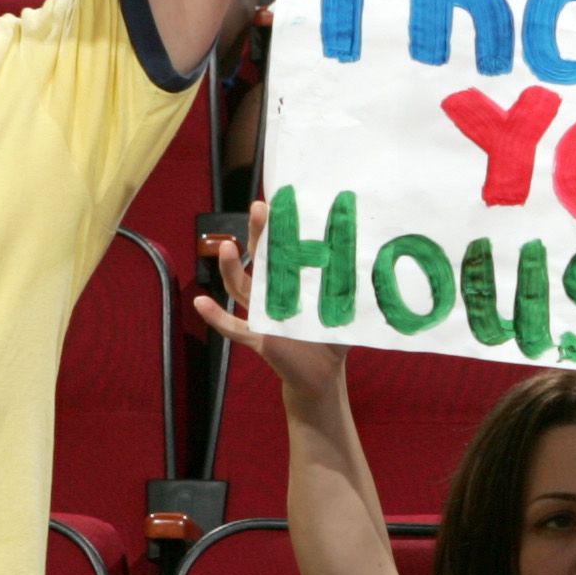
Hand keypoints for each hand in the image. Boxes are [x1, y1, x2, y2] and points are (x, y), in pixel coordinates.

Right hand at [192, 201, 353, 395]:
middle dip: (256, 234)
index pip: (285, 248)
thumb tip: (377, 268)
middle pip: (259, 259)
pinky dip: (216, 317)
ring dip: (230, 269)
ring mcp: (263, 315)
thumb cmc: (333, 337)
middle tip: (258, 208)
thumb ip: (355, 292)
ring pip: (242, 288)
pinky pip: (234, 328)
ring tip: (225, 248)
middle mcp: (274, 294)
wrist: (324, 374)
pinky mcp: (259, 338)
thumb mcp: (347, 311)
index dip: (281, 226)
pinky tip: (199, 303)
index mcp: (293, 282)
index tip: (281, 200)